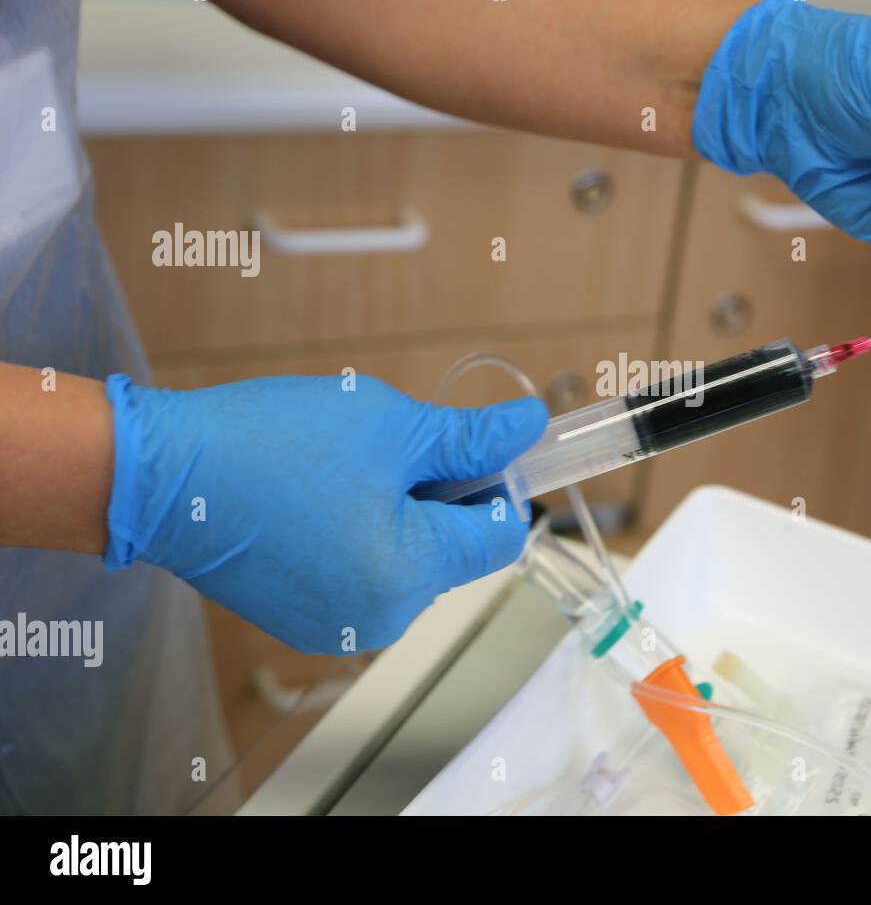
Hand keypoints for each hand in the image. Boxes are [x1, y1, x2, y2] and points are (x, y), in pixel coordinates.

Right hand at [103, 374, 545, 653]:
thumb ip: (471, 437)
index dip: (501, 485)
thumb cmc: (270, 444)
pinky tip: (321, 500)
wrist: (158, 475)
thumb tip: (530, 427)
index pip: (502, 538)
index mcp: (410, 572)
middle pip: (457, 555)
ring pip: (411, 565)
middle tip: (397, 449)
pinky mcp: (307, 622)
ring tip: (348, 473)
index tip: (475, 449)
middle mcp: (382, 617)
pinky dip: (362, 540)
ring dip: (402, 518)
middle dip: (443, 500)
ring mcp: (340, 628)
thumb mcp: (391, 425)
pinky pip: (367, 579)